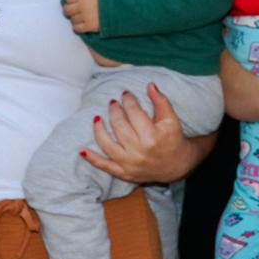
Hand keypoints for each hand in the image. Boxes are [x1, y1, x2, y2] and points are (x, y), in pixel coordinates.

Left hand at [61, 0, 99, 33]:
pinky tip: (81, 26)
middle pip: (67, 9)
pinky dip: (77, 28)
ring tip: (80, 18)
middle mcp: (81, 4)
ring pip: (72, 19)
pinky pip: (77, 28)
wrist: (122, 7)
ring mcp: (85, 16)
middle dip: (70, 10)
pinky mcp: (89, 26)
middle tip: (74, 11)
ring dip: (75, 19)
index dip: (70, 0)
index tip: (73, 1)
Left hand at [83, 83, 206, 183]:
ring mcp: (130, 164)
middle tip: (113, 103)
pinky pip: (104, 166)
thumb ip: (161, 101)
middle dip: (114, 111)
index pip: (134, 113)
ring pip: (107, 144)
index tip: (126, 94)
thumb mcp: (171, 119)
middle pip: (119, 126)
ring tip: (97, 118)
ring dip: (99, 129)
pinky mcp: (124, 173)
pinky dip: (92, 159)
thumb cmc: (173, 139)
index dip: (128, 100)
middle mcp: (139, 151)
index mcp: (152, 136)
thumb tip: (149, 85)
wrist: (177, 165)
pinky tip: (82, 150)